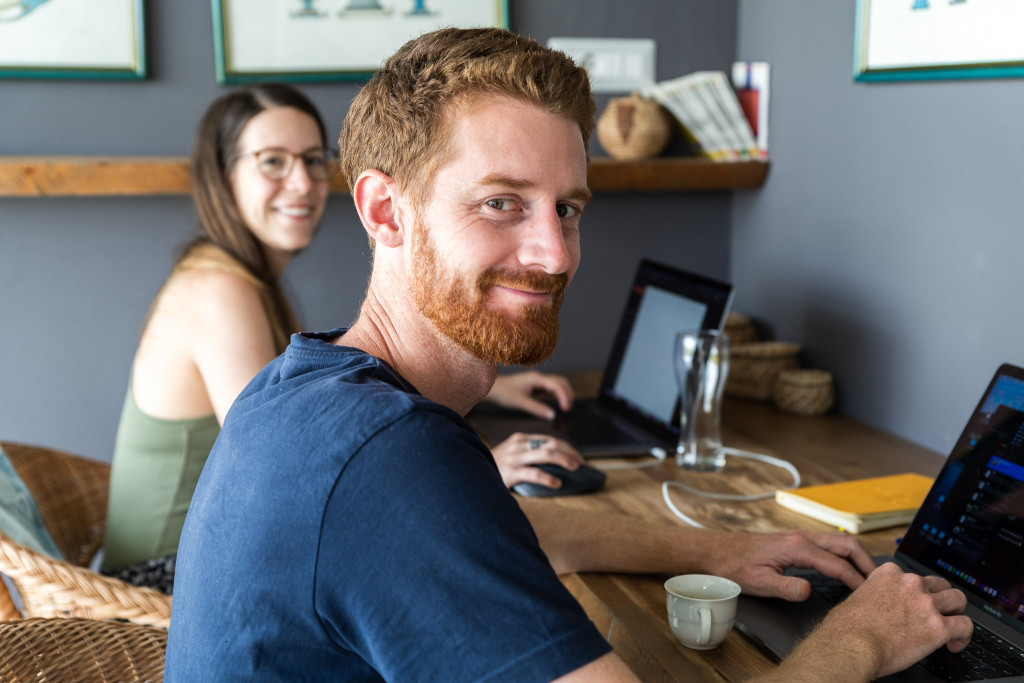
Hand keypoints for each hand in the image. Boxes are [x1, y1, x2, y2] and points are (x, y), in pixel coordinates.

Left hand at [486, 371, 572, 418]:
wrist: (491, 388)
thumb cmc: (503, 393)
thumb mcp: (520, 403)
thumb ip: (537, 409)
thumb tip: (552, 415)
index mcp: (536, 379)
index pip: (557, 385)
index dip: (565, 396)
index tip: (566, 408)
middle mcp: (538, 378)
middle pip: (561, 382)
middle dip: (568, 394)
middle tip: (568, 409)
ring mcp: (537, 381)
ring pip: (557, 384)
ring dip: (564, 393)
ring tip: (566, 407)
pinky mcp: (535, 386)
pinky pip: (551, 388)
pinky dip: (557, 395)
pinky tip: (558, 403)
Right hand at [491, 433, 583, 488]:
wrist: (471, 473)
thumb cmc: (495, 467)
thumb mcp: (511, 454)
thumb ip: (529, 454)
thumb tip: (555, 462)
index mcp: (520, 439)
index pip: (549, 440)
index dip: (567, 448)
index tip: (577, 457)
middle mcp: (519, 445)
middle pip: (551, 444)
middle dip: (569, 453)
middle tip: (580, 463)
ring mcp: (515, 458)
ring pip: (546, 454)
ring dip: (564, 460)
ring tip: (574, 468)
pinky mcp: (511, 471)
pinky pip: (535, 473)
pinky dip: (548, 478)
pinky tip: (556, 483)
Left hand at [696, 529, 876, 600]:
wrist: (718, 551)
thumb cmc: (735, 566)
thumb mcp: (758, 582)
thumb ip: (785, 587)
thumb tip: (808, 591)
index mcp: (796, 547)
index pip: (836, 564)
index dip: (856, 580)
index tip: (869, 594)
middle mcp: (801, 537)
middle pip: (846, 544)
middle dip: (866, 561)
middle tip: (881, 582)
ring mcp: (800, 536)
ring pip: (839, 541)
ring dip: (858, 556)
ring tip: (870, 576)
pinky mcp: (796, 539)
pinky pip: (829, 543)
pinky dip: (845, 553)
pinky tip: (847, 567)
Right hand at [780, 562, 972, 680]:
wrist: (851, 645)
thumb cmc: (846, 628)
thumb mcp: (856, 598)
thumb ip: (873, 594)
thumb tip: (874, 606)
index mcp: (889, 574)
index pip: (914, 576)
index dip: (918, 592)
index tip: (916, 605)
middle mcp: (910, 583)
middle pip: (940, 585)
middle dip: (942, 600)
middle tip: (938, 615)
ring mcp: (926, 603)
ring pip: (958, 600)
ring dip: (956, 613)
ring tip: (951, 627)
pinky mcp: (938, 626)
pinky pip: (965, 626)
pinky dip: (964, 636)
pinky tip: (953, 645)